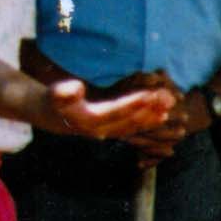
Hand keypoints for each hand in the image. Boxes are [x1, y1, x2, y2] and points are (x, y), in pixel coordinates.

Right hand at [49, 80, 181, 143]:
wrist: (50, 116)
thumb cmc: (54, 101)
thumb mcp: (54, 94)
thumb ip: (63, 92)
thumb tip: (76, 87)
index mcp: (88, 121)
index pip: (115, 112)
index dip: (132, 104)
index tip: (149, 95)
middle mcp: (100, 131)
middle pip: (129, 121)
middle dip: (150, 110)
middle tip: (169, 98)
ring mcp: (107, 133)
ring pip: (134, 126)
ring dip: (153, 116)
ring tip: (170, 104)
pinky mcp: (112, 131)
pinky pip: (133, 128)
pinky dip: (148, 121)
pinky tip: (162, 114)